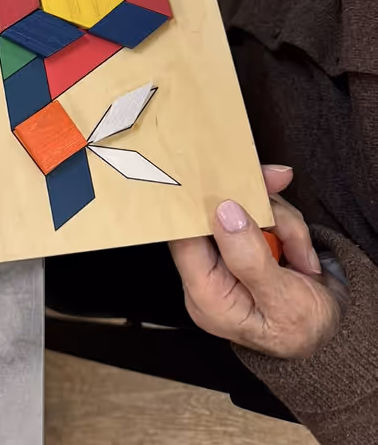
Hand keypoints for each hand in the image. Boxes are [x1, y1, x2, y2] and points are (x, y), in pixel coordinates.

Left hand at [169, 165, 346, 357]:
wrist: (336, 336)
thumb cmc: (305, 331)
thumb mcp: (284, 304)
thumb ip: (251, 261)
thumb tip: (224, 213)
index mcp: (206, 294)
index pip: (184, 239)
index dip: (197, 208)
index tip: (222, 183)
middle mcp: (210, 272)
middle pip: (215, 216)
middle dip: (257, 209)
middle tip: (280, 199)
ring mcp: (229, 253)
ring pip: (244, 208)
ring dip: (281, 222)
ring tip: (303, 257)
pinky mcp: (247, 240)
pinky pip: (261, 212)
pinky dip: (286, 223)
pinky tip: (301, 251)